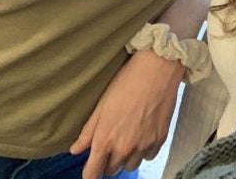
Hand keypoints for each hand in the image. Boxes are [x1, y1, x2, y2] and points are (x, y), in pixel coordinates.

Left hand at [70, 50, 184, 178]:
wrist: (157, 68)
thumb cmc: (126, 82)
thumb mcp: (102, 104)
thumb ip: (88, 131)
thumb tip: (75, 150)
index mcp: (105, 140)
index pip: (93, 173)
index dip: (90, 174)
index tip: (90, 169)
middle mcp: (124, 148)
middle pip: (112, 170)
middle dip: (108, 160)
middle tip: (111, 141)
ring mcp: (143, 145)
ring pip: (130, 165)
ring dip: (126, 157)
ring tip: (128, 137)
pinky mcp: (160, 139)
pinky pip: (148, 156)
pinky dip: (144, 150)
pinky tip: (143, 134)